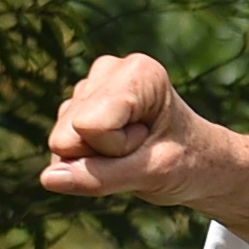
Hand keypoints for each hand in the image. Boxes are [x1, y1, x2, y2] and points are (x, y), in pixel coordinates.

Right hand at [40, 55, 241, 209]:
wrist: (200, 164)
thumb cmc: (189, 164)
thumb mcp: (153, 175)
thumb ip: (100, 177)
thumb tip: (48, 178)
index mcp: (138, 73)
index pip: (90, 125)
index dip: (118, 149)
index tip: (150, 143)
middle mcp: (109, 70)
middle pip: (69, 133)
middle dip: (103, 156)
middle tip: (142, 152)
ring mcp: (89, 88)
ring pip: (62, 141)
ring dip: (98, 159)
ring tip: (135, 151)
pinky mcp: (77, 107)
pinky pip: (61, 148)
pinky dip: (89, 160)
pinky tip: (117, 151)